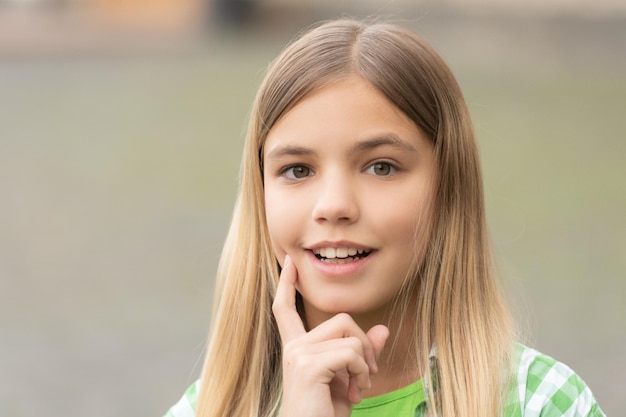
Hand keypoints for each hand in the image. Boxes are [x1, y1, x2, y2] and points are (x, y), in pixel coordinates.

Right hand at [272, 255, 388, 416]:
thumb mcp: (349, 380)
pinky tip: (355, 392)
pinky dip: (361, 372)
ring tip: (360, 388)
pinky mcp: (308, 364)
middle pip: (341, 319)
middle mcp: (293, 347)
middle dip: (364, 345)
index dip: (287, 285)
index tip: (290, 262)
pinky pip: (351, 353)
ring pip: (349, 334)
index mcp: (296, 348)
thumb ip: (362, 353)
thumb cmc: (325, 413)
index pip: (285, 309)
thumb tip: (382, 329)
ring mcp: (298, 353)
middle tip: (367, 376)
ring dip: (364, 362)